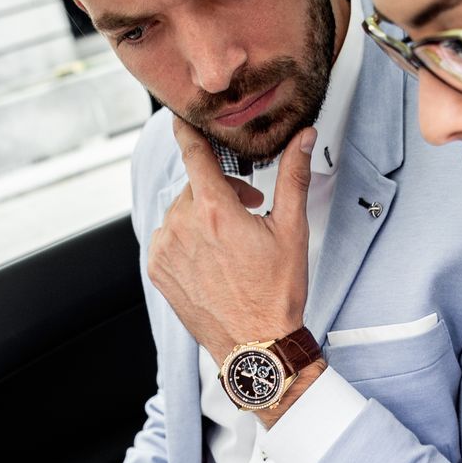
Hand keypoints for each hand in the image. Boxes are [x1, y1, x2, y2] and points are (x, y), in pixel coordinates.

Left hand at [147, 118, 315, 364]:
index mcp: (216, 212)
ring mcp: (166, 250)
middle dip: (220, 192)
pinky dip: (186, 240)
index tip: (180, 118)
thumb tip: (303, 138)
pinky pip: (167, 239)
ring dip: (202, 217)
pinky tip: (211, 259)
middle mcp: (184, 227)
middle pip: (195, 188)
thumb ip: (293, 177)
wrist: (255, 344)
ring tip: (230, 242)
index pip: (195, 154)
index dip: (188, 131)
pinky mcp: (158, 270)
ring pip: (181, 213)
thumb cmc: (276, 293)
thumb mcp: (292, 231)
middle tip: (248, 211)